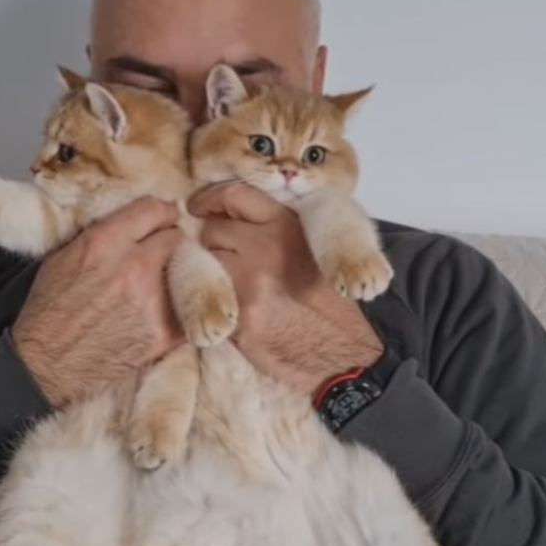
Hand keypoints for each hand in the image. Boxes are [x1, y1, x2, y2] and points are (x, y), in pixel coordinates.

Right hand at [12, 197, 182, 406]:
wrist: (48, 363)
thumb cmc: (50, 311)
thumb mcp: (63, 257)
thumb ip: (103, 234)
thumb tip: (133, 224)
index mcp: (105, 243)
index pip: (153, 209)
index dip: (163, 212)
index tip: (167, 217)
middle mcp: (133, 267)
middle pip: (176, 237)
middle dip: (170, 242)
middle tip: (164, 253)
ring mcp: (153, 300)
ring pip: (189, 269)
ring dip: (179, 271)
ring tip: (166, 280)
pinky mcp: (165, 331)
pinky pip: (191, 304)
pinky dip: (184, 302)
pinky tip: (172, 304)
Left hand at [189, 184, 382, 395]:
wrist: (346, 350)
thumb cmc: (333, 301)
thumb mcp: (316, 248)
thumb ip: (279, 229)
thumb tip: (236, 215)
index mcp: (287, 226)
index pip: (235, 195)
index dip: (210, 199)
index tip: (199, 206)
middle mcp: (264, 247)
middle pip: (213, 229)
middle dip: (214, 242)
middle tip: (228, 259)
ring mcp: (247, 281)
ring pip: (205, 262)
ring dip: (213, 271)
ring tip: (235, 286)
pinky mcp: (237, 315)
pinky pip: (209, 297)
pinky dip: (217, 301)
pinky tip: (235, 311)